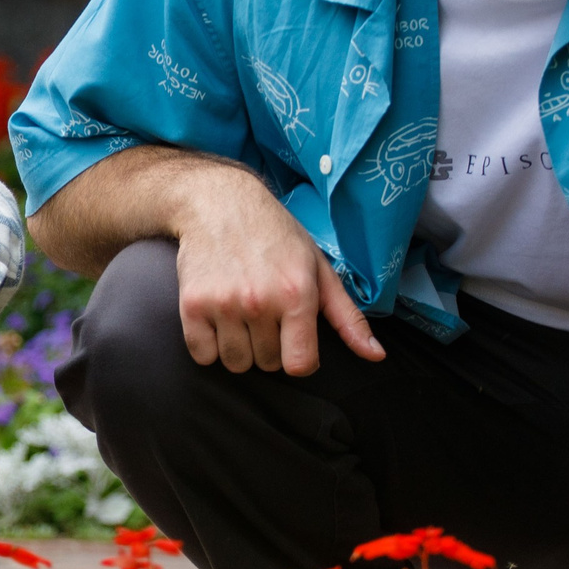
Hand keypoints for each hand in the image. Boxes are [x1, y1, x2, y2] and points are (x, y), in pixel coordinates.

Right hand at [170, 168, 385, 374]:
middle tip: (264, 314)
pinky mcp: (192, 305)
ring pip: (235, 363)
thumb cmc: (276, 235)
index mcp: (297, 294)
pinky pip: (203, 355)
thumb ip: (348, 317)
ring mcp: (224, 304)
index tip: (293, 339)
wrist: (218, 203)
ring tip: (241, 317)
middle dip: (269, 346)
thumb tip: (376, 356)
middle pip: (268, 364)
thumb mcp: (319, 268)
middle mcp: (261, 301)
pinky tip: (217, 319)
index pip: (299, 364)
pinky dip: (209, 346)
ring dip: (239, 348)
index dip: (299, 358)